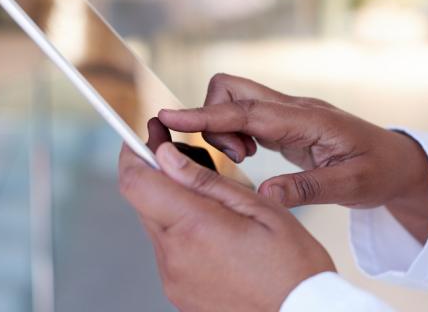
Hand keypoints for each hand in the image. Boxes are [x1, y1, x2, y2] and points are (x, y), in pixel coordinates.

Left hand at [118, 120, 334, 311]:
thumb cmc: (293, 265)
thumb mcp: (259, 209)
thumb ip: (206, 181)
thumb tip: (164, 155)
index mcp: (194, 226)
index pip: (136, 181)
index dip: (134, 151)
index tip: (149, 134)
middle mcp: (174, 255)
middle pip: (143, 200)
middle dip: (159, 174)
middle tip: (185, 157)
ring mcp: (173, 278)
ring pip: (156, 225)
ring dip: (173, 205)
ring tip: (213, 205)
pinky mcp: (178, 292)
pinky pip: (168, 251)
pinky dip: (182, 233)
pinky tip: (214, 234)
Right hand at [158, 74, 427, 242]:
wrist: (399, 161)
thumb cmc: (379, 171)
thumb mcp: (351, 186)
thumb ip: (307, 189)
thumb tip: (264, 195)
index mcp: (306, 120)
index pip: (245, 111)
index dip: (204, 114)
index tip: (168, 116)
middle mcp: (292, 109)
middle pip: (232, 89)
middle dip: (212, 116)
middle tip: (233, 155)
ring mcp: (287, 113)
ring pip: (235, 101)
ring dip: (223, 126)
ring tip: (241, 159)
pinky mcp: (284, 123)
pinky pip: (244, 116)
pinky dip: (233, 131)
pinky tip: (245, 155)